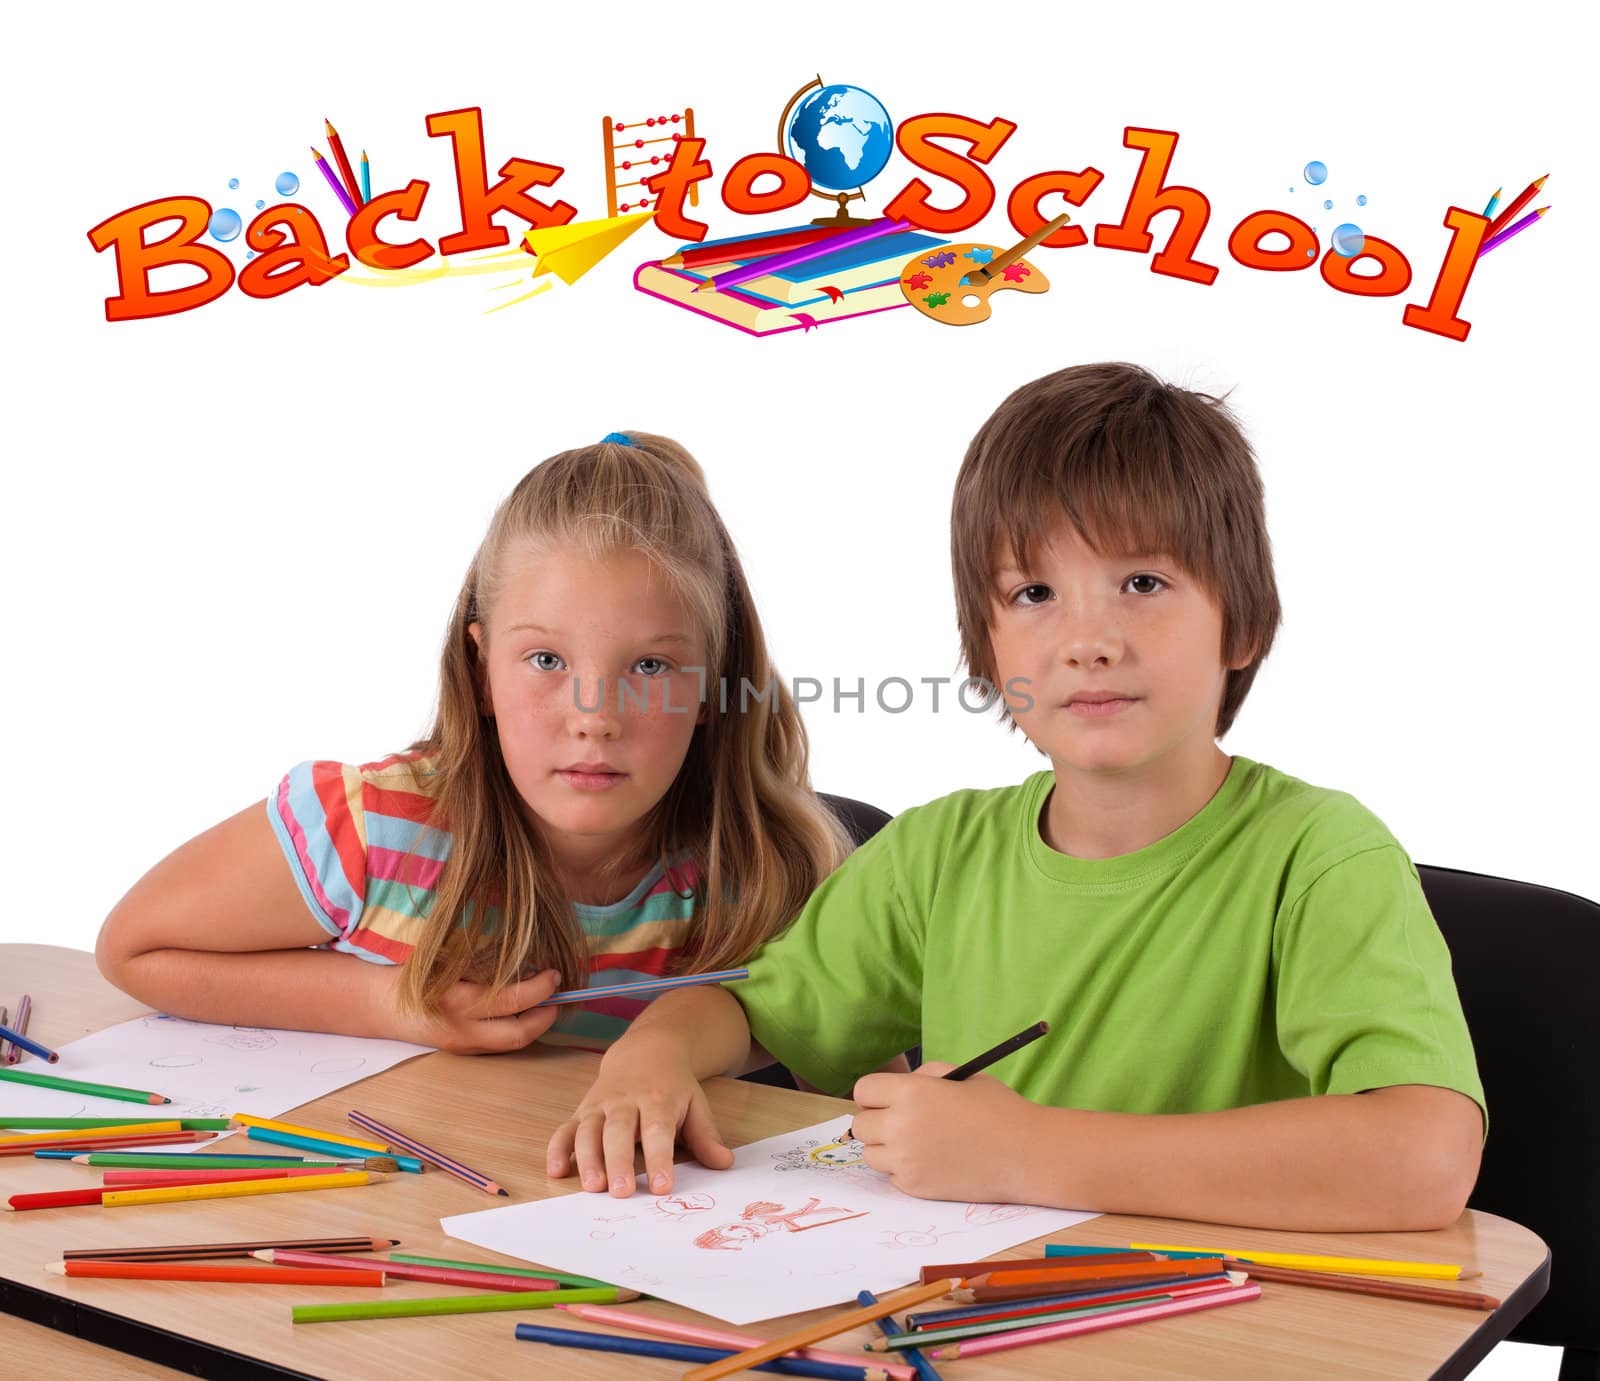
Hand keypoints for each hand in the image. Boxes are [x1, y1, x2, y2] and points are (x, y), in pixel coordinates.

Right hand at [380, 969, 564, 1053]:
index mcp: (458, 1001)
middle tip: (559, 996)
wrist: (379, 1005)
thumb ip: (483, 965)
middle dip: (547, 1016)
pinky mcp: (461, 1051)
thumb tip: (526, 963)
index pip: (512, 1000)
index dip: (540, 988)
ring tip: (546, 1002)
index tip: (554, 974)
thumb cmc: (414, 973)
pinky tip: (523, 1011)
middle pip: (519, 1034)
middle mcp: (462, 1030)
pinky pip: (498, 1044)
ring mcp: (462, 1045)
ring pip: (511, 1043)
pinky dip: (516, 1028)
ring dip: (535, 1024)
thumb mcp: (447, 962)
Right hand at [546, 1040, 733, 1196]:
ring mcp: (600, 1105)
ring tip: (593, 1187)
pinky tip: (557, 1171)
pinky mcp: (582, 1111)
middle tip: (621, 1192)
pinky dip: (557, 1149)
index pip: (658, 1130)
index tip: (662, 1187)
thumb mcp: (695, 1103)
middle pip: (619, 1131)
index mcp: (658, 1098)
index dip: (659, 1158)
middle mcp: (626, 1101)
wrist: (645, 1050)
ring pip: (589, 1130)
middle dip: (619, 1162)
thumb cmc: (673, 1086)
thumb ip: (706, 1136)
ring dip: (588, 1159)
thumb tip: (724, 1163)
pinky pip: (565, 1129)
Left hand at [851, 1060, 1044, 1201]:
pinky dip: (904, 1169)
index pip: (863, 1090)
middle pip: (860, 1125)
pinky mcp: (915, 1187)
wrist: (1026, 1155)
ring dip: (886, 1148)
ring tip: (918, 1143)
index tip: (889, 1098)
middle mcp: (901, 1126)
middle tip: (902, 1122)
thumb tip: (897, 1087)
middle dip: (877, 1121)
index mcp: (910, 1093)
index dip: (876, 1093)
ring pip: (870, 1154)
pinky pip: (891, 1176)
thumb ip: (924, 1076)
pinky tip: (932, 1161)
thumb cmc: (998, 1110)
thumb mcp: (961, 1076)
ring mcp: (906, 1160)